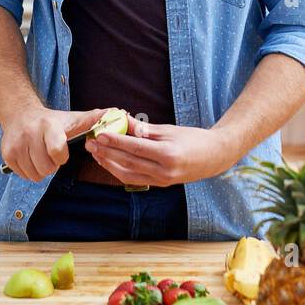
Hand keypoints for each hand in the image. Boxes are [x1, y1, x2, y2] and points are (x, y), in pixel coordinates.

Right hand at [0, 105, 105, 182]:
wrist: (20, 113)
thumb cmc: (52, 120)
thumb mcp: (73, 118)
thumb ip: (95, 119)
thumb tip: (120, 113)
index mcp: (48, 126)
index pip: (57, 151)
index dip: (61, 157)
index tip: (62, 151)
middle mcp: (29, 134)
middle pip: (46, 168)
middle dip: (52, 165)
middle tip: (51, 154)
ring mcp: (16, 145)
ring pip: (34, 174)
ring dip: (41, 170)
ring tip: (42, 156)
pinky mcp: (7, 154)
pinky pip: (23, 175)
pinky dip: (29, 171)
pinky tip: (31, 158)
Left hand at [87, 114, 234, 187]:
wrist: (213, 157)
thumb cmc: (193, 139)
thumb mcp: (169, 130)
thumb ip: (145, 129)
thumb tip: (124, 120)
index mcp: (167, 155)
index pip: (135, 148)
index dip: (115, 141)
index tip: (100, 134)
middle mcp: (163, 171)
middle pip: (128, 163)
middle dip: (107, 153)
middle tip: (91, 143)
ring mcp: (162, 181)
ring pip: (128, 175)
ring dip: (109, 164)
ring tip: (96, 153)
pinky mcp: (160, 184)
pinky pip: (135, 179)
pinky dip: (120, 171)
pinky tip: (110, 162)